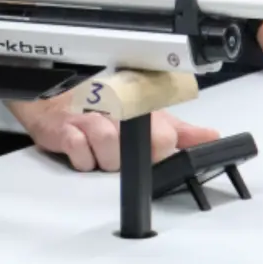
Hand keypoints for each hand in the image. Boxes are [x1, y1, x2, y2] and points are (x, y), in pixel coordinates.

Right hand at [8, 93, 219, 171]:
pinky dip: (83, 160)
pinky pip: (80, 153)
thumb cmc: (100, 110)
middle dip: (133, 156)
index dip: (159, 148)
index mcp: (138, 103)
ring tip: (101, 154)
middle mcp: (114, 109)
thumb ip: (179, 131)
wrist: (52, 104)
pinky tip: (83, 153)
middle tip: (123, 152)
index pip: (164, 133)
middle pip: (138, 143)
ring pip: (109, 148)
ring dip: (106, 160)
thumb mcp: (145, 117)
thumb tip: (210, 136)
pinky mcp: (63, 130)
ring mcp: (88, 119)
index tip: (152, 151)